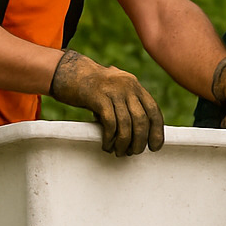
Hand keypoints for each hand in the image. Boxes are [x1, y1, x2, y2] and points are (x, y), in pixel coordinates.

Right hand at [48, 51, 164, 155]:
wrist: (68, 72)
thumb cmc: (91, 88)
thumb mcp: (115, 92)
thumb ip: (127, 106)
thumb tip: (139, 134)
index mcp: (134, 85)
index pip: (153, 110)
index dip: (157, 131)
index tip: (155, 147)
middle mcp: (127, 86)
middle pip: (141, 118)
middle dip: (140, 140)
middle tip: (134, 152)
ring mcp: (113, 90)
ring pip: (126, 123)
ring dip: (125, 142)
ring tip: (119, 152)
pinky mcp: (98, 96)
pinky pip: (110, 122)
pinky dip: (110, 137)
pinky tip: (106, 145)